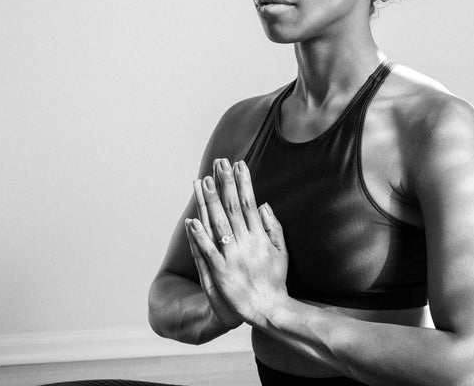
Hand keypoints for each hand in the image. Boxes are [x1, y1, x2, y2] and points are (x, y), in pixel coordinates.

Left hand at [186, 158, 288, 327]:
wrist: (269, 309)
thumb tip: (264, 204)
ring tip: (203, 181)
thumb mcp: (282, 250)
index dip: (243, 183)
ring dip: (210, 202)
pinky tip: (191, 220)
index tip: (238, 164)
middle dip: (225, 183)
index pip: (249, 203)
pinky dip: (199, 236)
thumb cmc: (275, 280)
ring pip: (218, 224)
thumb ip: (274, 226)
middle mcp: (246, 242)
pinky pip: (208, 251)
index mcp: (260, 236)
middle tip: (219, 163)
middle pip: (232, 208)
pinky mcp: (221, 273)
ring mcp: (233, 257)